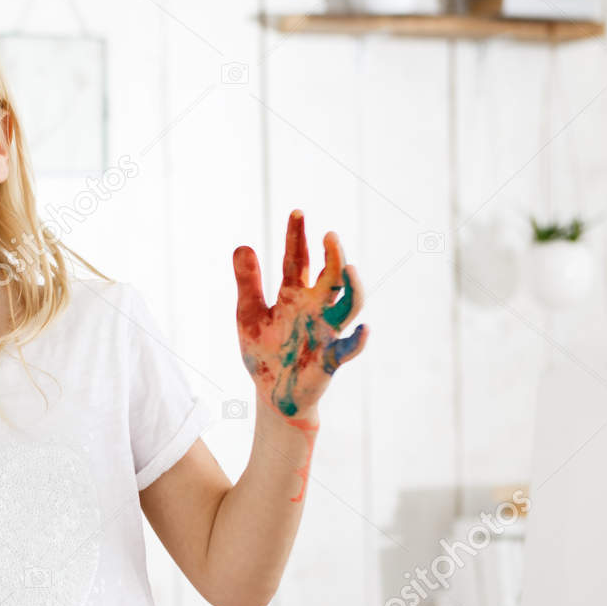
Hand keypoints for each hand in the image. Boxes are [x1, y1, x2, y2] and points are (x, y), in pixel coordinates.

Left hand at [233, 211, 367, 419]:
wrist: (273, 393)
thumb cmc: (265, 352)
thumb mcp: (249, 314)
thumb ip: (248, 282)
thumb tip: (242, 245)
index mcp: (294, 295)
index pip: (298, 260)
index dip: (297, 237)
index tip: (297, 212)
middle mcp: (315, 308)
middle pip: (331, 276)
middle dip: (333, 255)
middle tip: (328, 234)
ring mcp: (326, 331)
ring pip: (349, 305)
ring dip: (353, 287)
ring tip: (348, 268)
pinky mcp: (331, 358)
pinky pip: (348, 348)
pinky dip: (358, 340)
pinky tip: (364, 330)